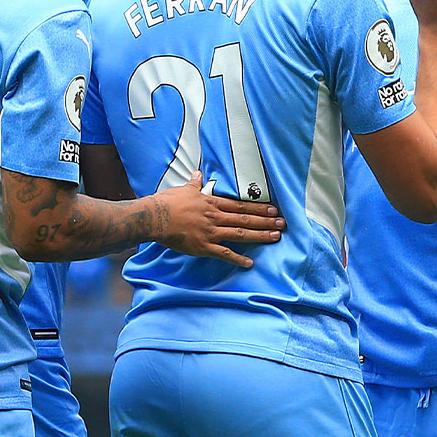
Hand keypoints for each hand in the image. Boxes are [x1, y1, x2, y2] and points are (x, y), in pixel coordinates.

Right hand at [153, 172, 285, 267]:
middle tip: (282, 223)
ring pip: (240, 234)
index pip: (240, 206)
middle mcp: (215, 217)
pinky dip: (237, 259)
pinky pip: (224, 254)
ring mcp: (210, 232)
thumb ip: (194, 183)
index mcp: (212, 203)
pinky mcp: (203, 247)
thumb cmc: (167, 202)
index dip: (258, 208)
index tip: (273, 209)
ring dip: (260, 236)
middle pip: (245, 219)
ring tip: (275, 237)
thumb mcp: (184, 190)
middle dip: (265, 221)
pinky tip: (249, 263)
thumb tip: (198, 173)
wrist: (154, 217)